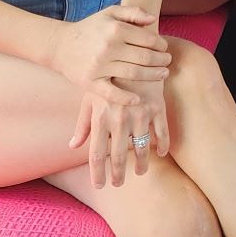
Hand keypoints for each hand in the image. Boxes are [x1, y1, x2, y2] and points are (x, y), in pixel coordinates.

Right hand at [46, 6, 172, 93]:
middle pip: (144, 58)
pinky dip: (126, 98)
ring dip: (152, 76)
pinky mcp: (90, 82)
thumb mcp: (110, 13)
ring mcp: (99, 66)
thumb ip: (133, 12)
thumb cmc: (90, 28)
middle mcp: (108, 48)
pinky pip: (111, 93)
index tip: (165, 48)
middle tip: (168, 62)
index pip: (148, 39)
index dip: (161, 45)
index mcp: (115, 30)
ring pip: (133, 74)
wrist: (60, 45)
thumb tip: (153, 19)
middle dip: (161, 61)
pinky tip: (138, 99)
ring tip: (163, 75)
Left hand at [70, 74, 169, 188]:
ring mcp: (140, 114)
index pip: (97, 155)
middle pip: (118, 157)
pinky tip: (160, 154)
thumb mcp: (90, 98)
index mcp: (101, 117)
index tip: (100, 186)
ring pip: (142, 149)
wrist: (131, 50)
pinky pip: (162, 133)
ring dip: (141, 164)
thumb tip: (72, 146)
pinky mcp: (157, 107)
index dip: (98, 174)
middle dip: (118, 175)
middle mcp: (120, 119)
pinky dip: (163, 146)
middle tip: (119, 184)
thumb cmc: (107, 76)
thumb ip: (83, 124)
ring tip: (139, 172)